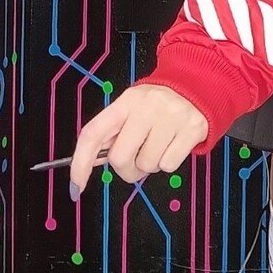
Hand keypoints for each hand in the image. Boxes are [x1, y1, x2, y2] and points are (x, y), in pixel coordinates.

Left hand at [69, 84, 208, 195]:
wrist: (196, 86)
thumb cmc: (157, 105)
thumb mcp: (132, 108)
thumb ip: (113, 132)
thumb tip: (91, 162)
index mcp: (125, 102)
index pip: (94, 133)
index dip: (80, 162)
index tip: (76, 186)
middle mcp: (146, 106)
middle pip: (120, 158)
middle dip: (127, 168)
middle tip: (137, 159)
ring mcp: (171, 117)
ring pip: (147, 165)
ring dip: (150, 165)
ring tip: (159, 145)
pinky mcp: (191, 129)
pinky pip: (169, 166)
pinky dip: (169, 163)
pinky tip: (173, 145)